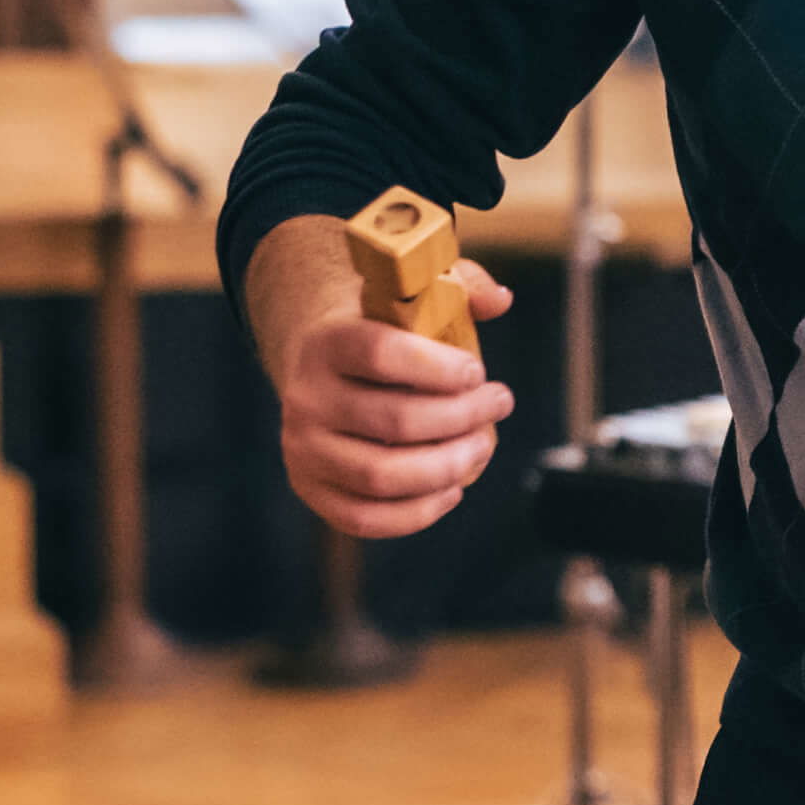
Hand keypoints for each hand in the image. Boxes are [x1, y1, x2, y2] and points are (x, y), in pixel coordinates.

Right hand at [276, 259, 519, 535]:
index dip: (439, 367)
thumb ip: (462, 286)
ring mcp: (303, 448)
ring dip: (448, 467)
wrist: (324, 364)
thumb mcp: (417, 295)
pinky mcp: (311, 488)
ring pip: (382, 475)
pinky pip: (365, 518)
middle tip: (500, 403)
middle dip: (463, 417)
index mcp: (327, 341)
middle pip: (395, 421)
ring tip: (483, 444)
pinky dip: (418, 512)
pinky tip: (453, 488)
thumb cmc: (386, 329)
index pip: (379, 354)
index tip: (478, 372)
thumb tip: (500, 300)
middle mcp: (306, 397)